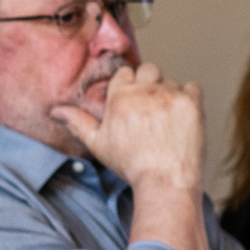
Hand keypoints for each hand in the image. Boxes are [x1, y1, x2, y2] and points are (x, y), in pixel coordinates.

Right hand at [49, 63, 203, 191]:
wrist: (165, 180)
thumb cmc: (131, 164)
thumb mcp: (98, 143)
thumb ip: (78, 122)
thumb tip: (57, 111)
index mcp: (120, 97)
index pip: (125, 73)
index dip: (128, 85)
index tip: (132, 99)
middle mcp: (145, 91)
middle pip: (148, 69)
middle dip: (148, 83)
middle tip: (149, 106)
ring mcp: (170, 95)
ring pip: (170, 81)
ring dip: (168, 94)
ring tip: (165, 119)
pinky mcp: (191, 103)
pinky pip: (192, 87)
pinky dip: (188, 97)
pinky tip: (181, 116)